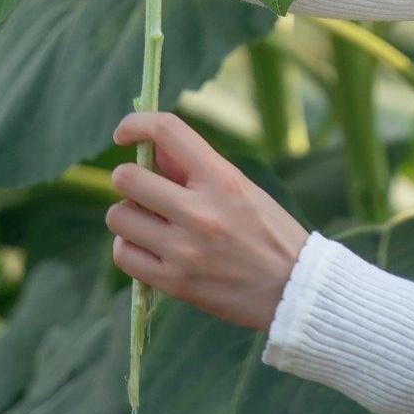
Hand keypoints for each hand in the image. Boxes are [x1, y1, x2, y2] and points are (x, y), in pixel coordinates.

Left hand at [107, 109, 309, 334]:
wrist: (295, 290)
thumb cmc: (269, 233)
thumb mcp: (241, 188)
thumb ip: (194, 168)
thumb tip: (151, 151)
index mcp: (222, 179)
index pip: (167, 131)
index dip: (136, 123)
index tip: (125, 133)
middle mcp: (201, 211)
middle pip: (127, 178)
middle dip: (129, 180)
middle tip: (144, 191)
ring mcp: (185, 250)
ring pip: (118, 217)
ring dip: (128, 216)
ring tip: (149, 223)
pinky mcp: (175, 283)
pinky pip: (123, 255)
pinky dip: (129, 248)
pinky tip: (148, 248)